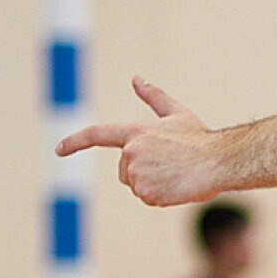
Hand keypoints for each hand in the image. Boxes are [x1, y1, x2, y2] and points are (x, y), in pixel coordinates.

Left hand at [54, 76, 221, 205]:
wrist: (217, 162)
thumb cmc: (199, 139)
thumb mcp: (175, 114)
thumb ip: (153, 97)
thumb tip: (137, 78)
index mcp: (134, 132)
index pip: (96, 135)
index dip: (75, 142)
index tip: (59, 149)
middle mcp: (130, 152)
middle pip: (124, 171)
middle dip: (142, 172)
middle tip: (169, 166)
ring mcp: (136, 173)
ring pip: (135, 186)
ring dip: (153, 184)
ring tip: (175, 175)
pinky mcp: (145, 192)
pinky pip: (147, 199)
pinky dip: (161, 197)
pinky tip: (176, 187)